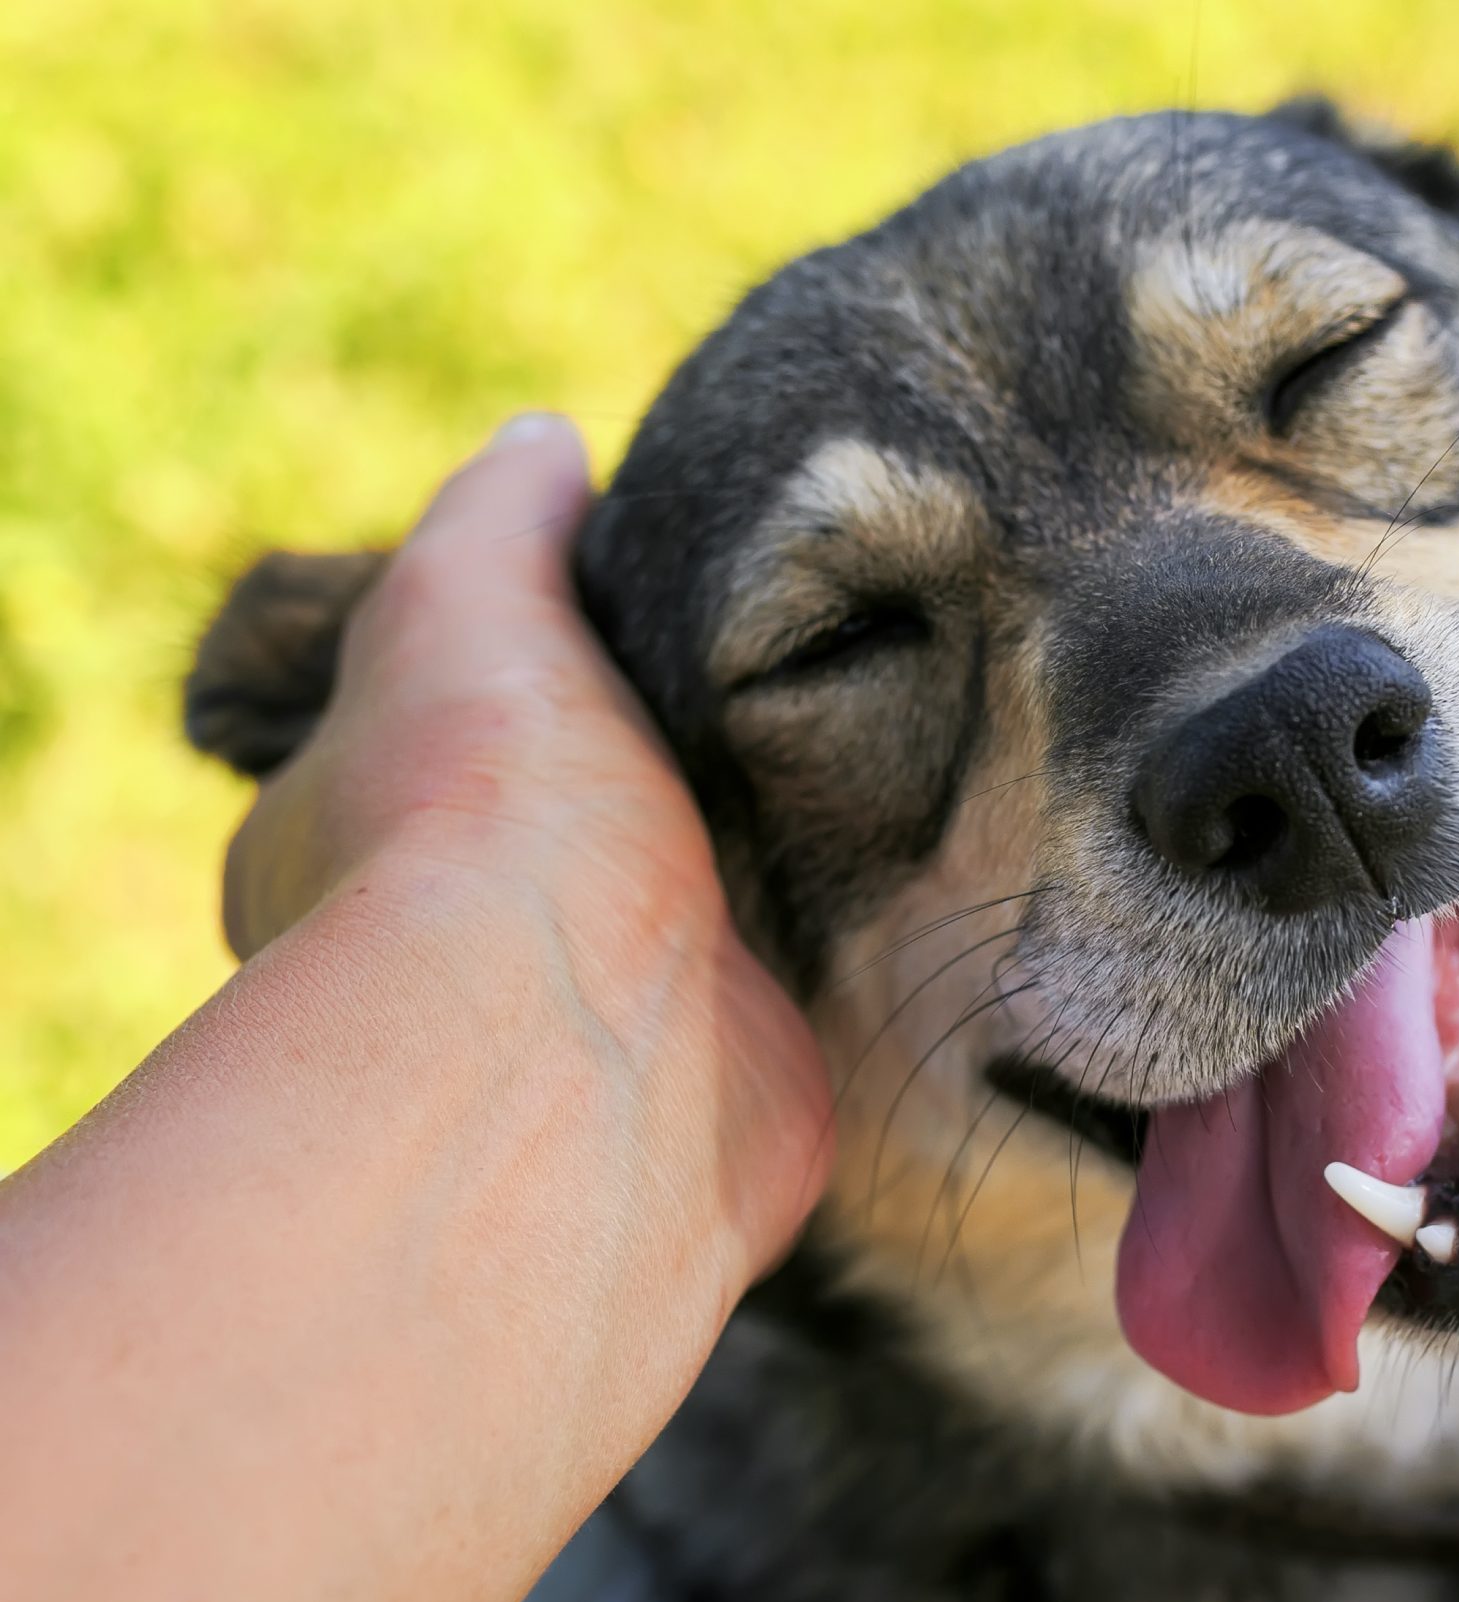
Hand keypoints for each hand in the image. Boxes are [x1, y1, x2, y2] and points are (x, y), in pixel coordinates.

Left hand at [222, 412, 832, 1296]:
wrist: (586, 1049)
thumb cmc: (488, 818)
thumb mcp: (465, 598)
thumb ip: (502, 516)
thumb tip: (546, 442)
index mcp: (340, 838)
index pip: (415, 738)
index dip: (505, 680)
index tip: (613, 625)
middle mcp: (449, 955)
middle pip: (560, 832)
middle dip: (650, 773)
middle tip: (771, 683)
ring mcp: (591, 1032)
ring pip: (681, 915)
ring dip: (756, 860)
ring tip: (867, 748)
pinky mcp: (726, 1084)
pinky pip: (784, 994)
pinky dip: (832, 944)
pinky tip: (899, 868)